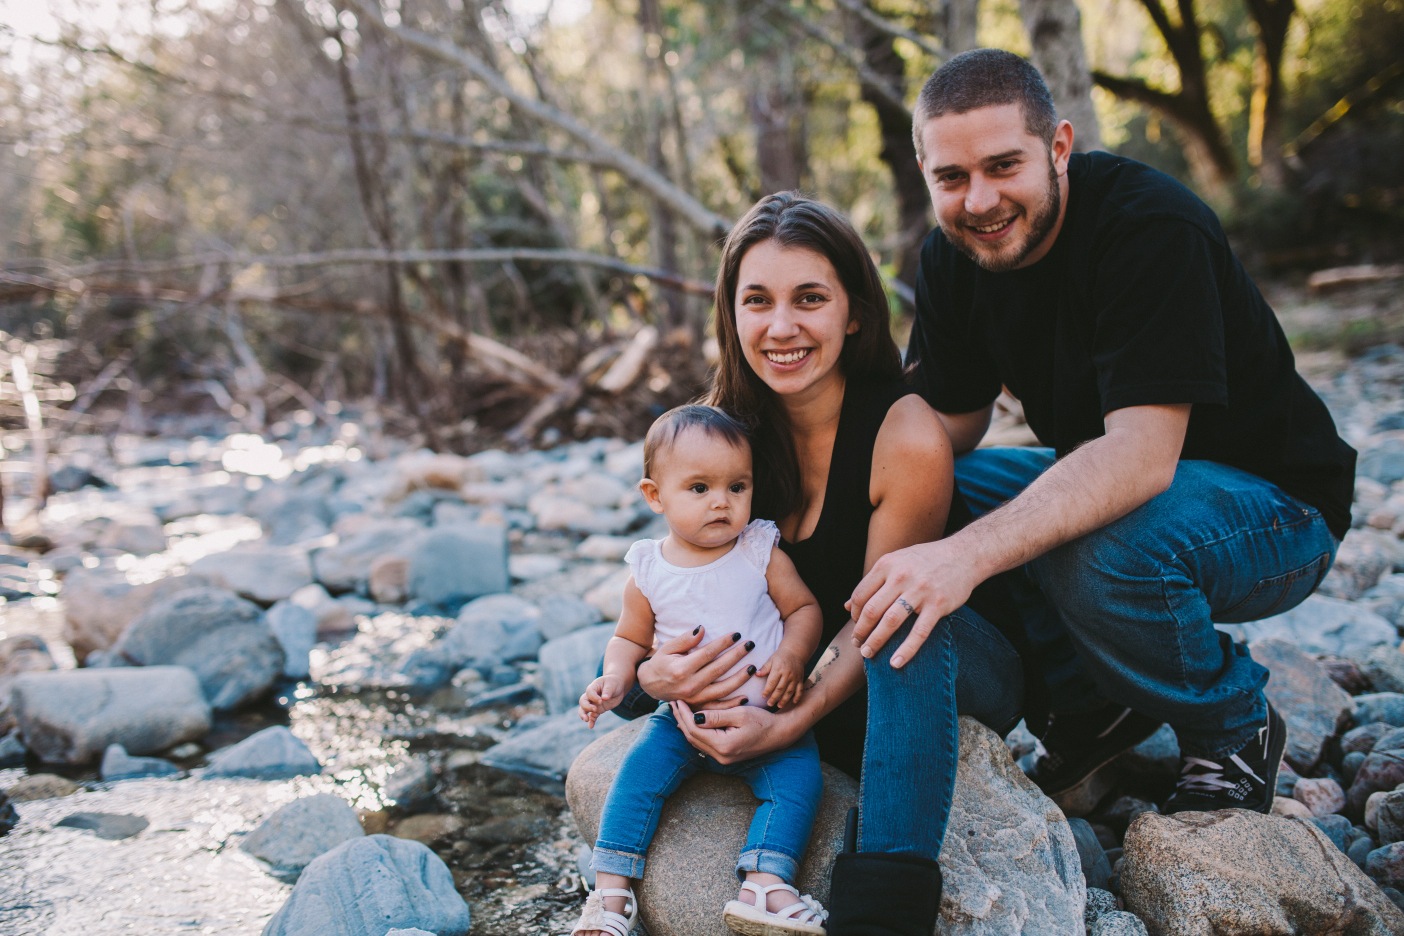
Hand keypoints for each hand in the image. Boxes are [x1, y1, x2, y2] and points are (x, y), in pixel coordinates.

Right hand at [578, 674, 624, 727]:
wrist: (617, 687)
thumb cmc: (613, 683)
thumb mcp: (612, 684)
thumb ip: (608, 691)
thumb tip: (604, 698)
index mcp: (593, 687)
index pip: (589, 692)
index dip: (594, 697)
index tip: (601, 700)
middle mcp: (591, 696)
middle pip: (583, 701)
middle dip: (586, 707)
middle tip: (594, 709)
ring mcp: (593, 703)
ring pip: (584, 709)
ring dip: (583, 714)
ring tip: (586, 720)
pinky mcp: (598, 710)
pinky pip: (592, 716)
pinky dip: (591, 721)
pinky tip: (591, 726)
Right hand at [636, 626, 752, 704]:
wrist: (650, 685)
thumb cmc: (661, 662)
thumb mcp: (668, 648)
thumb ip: (685, 640)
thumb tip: (702, 629)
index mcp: (681, 669)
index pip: (708, 654)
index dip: (723, 643)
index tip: (736, 634)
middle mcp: (689, 685)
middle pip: (718, 669)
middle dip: (736, 656)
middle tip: (750, 644)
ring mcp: (694, 698)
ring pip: (722, 689)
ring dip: (740, 678)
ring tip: (752, 667)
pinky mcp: (698, 707)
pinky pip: (718, 707)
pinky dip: (733, 704)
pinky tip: (746, 696)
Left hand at [672, 699, 800, 764]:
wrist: (779, 734)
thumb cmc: (762, 720)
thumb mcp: (740, 714)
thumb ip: (716, 716)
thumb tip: (694, 717)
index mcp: (723, 746)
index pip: (694, 729)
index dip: (683, 714)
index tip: (677, 699)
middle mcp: (720, 756)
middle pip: (692, 737)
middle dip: (681, 719)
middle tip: (672, 702)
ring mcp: (722, 759)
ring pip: (696, 741)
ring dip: (685, 725)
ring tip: (677, 709)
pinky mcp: (725, 756)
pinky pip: (704, 743)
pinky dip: (694, 731)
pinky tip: (689, 720)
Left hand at [757, 648, 805, 709]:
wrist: (795, 651)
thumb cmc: (780, 656)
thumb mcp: (771, 660)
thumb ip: (764, 668)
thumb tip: (756, 674)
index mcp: (778, 669)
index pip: (772, 682)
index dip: (767, 690)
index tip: (763, 696)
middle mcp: (787, 674)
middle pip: (780, 689)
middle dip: (774, 698)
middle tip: (769, 704)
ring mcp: (795, 678)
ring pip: (790, 691)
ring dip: (784, 700)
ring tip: (779, 705)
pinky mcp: (800, 679)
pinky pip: (800, 690)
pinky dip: (797, 697)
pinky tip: (793, 702)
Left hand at [846, 539, 978, 668]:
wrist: (964, 555)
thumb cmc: (926, 560)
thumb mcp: (896, 562)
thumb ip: (873, 582)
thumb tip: (847, 606)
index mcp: (887, 564)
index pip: (860, 595)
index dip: (854, 614)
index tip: (856, 626)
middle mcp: (900, 576)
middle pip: (871, 610)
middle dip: (860, 631)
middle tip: (857, 645)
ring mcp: (920, 591)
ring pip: (890, 622)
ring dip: (875, 641)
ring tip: (868, 654)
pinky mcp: (938, 605)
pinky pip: (918, 632)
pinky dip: (906, 650)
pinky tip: (895, 663)